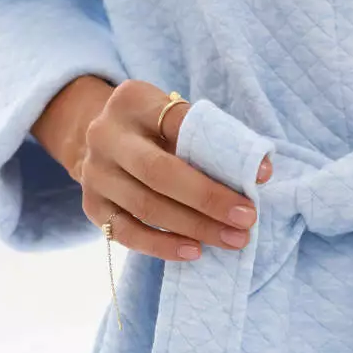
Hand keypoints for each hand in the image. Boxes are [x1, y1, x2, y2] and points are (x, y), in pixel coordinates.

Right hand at [60, 78, 271, 260]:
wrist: (98, 140)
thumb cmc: (154, 131)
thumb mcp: (174, 118)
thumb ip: (210, 138)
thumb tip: (259, 173)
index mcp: (133, 102)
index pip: (179, 123)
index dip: (222, 149)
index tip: (261, 177)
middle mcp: (106, 136)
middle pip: (159, 172)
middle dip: (208, 199)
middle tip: (247, 220)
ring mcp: (95, 174)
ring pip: (146, 207)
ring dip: (194, 227)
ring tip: (232, 240)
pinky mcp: (91, 206)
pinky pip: (127, 233)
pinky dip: (162, 246)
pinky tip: (194, 251)